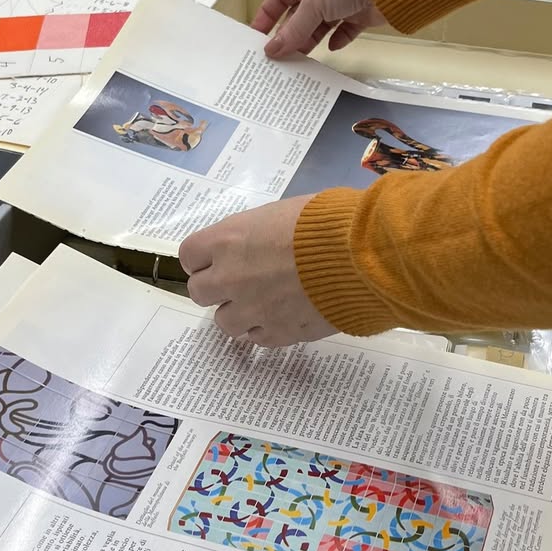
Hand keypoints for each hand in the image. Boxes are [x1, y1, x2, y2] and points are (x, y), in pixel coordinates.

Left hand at [179, 197, 335, 348]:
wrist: (362, 257)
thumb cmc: (326, 222)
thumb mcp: (282, 212)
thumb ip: (256, 232)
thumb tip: (257, 242)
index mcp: (228, 241)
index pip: (189, 255)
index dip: (203, 257)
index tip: (217, 258)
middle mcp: (232, 278)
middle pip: (199, 292)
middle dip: (216, 287)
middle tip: (238, 281)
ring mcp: (254, 310)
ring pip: (225, 322)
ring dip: (239, 312)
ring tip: (263, 302)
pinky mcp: (279, 334)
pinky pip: (257, 338)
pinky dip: (265, 328)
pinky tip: (284, 315)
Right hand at [254, 0, 385, 59]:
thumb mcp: (313, 3)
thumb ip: (293, 29)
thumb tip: (272, 49)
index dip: (267, 15)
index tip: (258, 36)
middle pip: (298, 14)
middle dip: (289, 33)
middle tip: (279, 55)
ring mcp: (342, 1)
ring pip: (320, 25)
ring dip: (311, 40)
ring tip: (301, 58)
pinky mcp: (359, 14)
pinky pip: (344, 31)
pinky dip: (338, 40)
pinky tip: (332, 47)